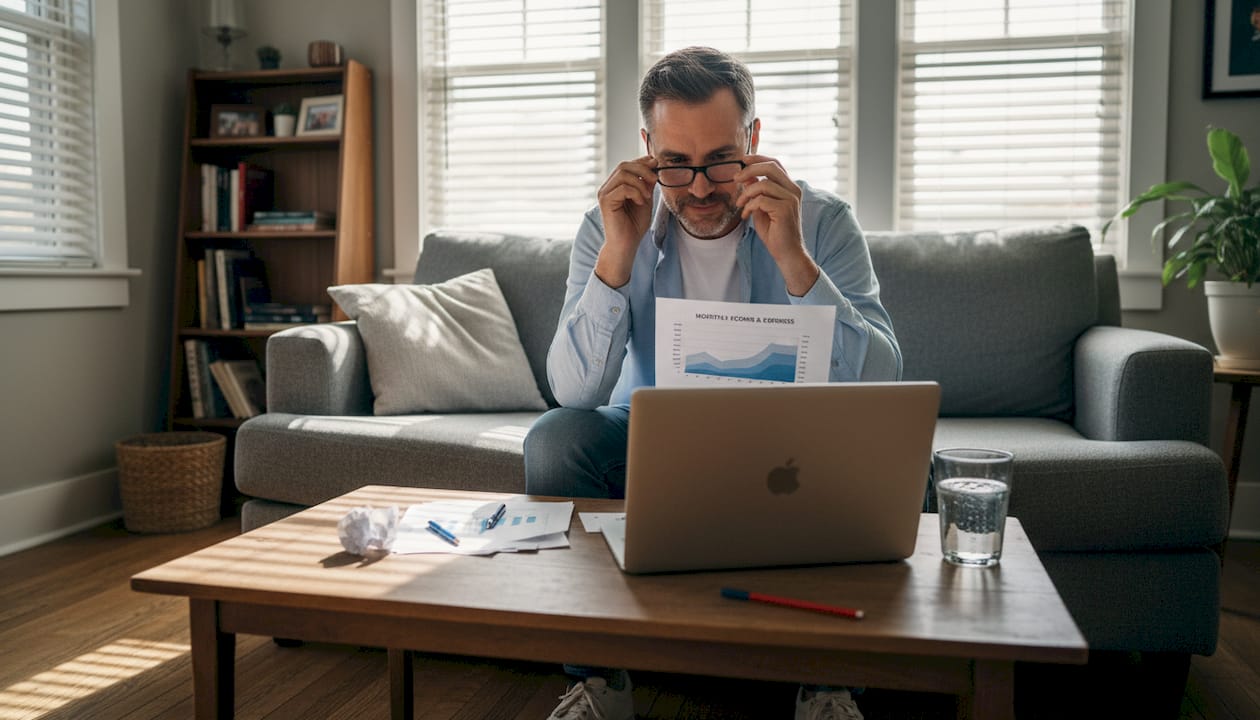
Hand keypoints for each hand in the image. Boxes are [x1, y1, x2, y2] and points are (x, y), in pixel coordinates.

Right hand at [594, 156, 656, 287]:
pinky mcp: (605, 201)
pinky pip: (623, 187)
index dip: (642, 162)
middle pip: (624, 165)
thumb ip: (647, 183)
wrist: (626, 245)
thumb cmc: (634, 225)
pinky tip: (640, 202)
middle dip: (643, 169)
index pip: (627, 165)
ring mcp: (604, 193)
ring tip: (647, 196)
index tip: (656, 164)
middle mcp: (607, 187)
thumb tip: (653, 163)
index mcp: (616, 185)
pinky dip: (635, 192)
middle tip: (655, 179)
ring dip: (640, 182)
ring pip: (623, 173)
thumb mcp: (645, 199)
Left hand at [735, 155, 818, 295]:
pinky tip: (745, 215)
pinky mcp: (785, 209)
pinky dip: (749, 206)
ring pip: (763, 184)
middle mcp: (793, 190)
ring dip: (746, 194)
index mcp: (789, 187)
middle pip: (771, 167)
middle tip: (735, 178)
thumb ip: (756, 192)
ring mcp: (791, 199)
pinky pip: (760, 200)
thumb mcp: (761, 208)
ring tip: (739, 204)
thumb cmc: (775, 232)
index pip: (775, 164)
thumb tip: (747, 177)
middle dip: (750, 170)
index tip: (743, 160)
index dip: (758, 159)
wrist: (786, 253)